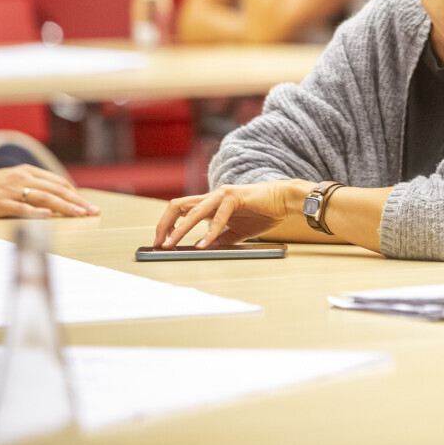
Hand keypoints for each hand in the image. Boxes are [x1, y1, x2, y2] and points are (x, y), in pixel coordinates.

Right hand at [0, 166, 99, 218]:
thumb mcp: (12, 179)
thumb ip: (33, 184)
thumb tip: (57, 196)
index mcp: (27, 172)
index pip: (58, 182)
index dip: (75, 193)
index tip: (87, 203)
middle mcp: (22, 179)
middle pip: (56, 190)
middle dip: (77, 201)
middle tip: (93, 211)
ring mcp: (11, 191)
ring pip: (45, 198)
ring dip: (66, 207)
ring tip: (80, 214)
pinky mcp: (0, 204)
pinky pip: (21, 208)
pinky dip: (36, 212)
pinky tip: (49, 216)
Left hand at [154, 180, 305, 247]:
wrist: (284, 201)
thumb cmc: (263, 213)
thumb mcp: (236, 232)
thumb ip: (219, 239)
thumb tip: (202, 249)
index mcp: (211, 203)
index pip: (180, 210)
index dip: (167, 225)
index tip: (162, 242)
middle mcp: (213, 196)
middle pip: (178, 205)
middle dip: (164, 224)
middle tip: (159, 244)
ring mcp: (222, 195)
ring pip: (193, 210)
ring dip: (179, 229)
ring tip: (170, 244)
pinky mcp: (235, 197)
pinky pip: (218, 216)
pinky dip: (209, 232)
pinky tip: (203, 244)